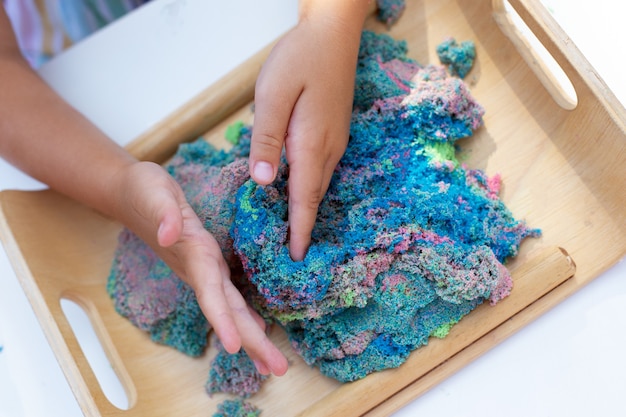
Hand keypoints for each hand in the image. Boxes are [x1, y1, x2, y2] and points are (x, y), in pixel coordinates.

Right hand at [110, 161, 287, 375]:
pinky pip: (232, 295)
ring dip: (253, 336)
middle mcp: (201, 270)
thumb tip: (168, 234)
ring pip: (232, 308)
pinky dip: (246, 315)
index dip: (222, 320)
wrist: (133, 194)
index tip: (235, 347)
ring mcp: (205, 270)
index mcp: (193, 256)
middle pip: (228, 312)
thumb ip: (163, 214)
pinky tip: (259, 328)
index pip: (210, 294)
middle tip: (277, 369)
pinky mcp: (210, 262)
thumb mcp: (155, 194)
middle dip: (251, 341)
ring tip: (271, 363)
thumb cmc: (145, 192)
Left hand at [249, 2, 366, 260]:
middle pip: (314, 196)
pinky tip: (298, 194)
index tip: (296, 258)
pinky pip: (321, 170)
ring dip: (306, 210)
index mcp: (310, 143)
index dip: (300, 230)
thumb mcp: (273, 94)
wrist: (333, 34)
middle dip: (303, 226)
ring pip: (319, 185)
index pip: (304, 198)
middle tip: (290, 255)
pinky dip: (310, 190)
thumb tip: (263, 181)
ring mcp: (335, 141)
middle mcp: (328, 149)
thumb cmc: (299, 59)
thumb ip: (267, 138)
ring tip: (293, 233)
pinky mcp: (333, 133)